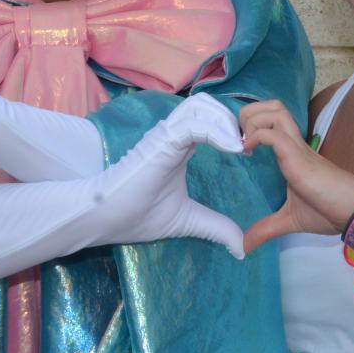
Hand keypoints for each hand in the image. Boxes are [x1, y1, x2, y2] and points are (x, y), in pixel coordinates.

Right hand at [92, 92, 246, 256]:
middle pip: (209, 105)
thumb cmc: (138, 214)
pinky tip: (233, 149)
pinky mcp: (162, 141)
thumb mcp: (188, 220)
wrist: (105, 218)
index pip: (210, 119)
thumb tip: (241, 247)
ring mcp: (167, 135)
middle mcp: (174, 134)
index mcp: (180, 145)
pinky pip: (195, 124)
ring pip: (202, 107)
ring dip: (227, 122)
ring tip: (241, 147)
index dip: (231, 128)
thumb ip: (215, 227)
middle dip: (232, 119)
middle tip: (248, 145)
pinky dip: (218, 131)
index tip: (248, 152)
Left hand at [239, 99, 353, 253]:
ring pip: (275, 110)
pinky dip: (257, 136)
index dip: (253, 123)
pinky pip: (274, 134)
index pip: (273, 120)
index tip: (240, 146)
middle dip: (250, 112)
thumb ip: (267, 228)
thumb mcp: (290, 220)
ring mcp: (296, 147)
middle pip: (273, 105)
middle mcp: (294, 143)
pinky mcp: (298, 156)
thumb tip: (244, 245)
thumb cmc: (328, 211)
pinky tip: (249, 151)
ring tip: (245, 141)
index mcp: (292, 152)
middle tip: (240, 137)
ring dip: (254, 119)